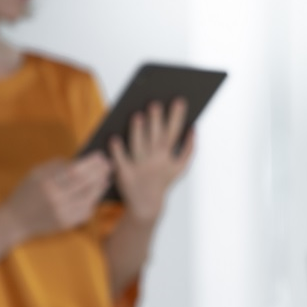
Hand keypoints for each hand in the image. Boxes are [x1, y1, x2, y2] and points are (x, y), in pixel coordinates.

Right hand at [2, 153, 111, 241]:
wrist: (14, 220)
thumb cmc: (26, 193)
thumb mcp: (35, 173)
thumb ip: (56, 165)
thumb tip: (81, 159)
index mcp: (46, 182)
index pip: (76, 170)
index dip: (91, 163)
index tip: (100, 155)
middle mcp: (55, 198)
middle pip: (85, 183)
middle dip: (100, 172)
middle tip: (109, 165)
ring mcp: (62, 212)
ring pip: (89, 197)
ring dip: (100, 186)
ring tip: (107, 177)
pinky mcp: (66, 223)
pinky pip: (85, 211)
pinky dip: (93, 200)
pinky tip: (98, 192)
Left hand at [109, 98, 194, 221]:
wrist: (146, 206)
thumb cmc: (161, 182)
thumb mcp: (180, 169)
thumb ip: (189, 150)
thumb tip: (193, 129)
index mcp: (169, 158)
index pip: (175, 134)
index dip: (178, 117)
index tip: (178, 100)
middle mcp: (156, 162)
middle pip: (157, 138)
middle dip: (158, 120)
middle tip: (155, 102)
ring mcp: (140, 168)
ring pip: (140, 147)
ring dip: (139, 131)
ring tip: (137, 115)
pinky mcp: (125, 175)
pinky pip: (121, 161)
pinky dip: (117, 150)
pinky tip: (114, 138)